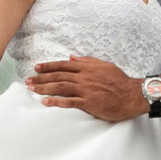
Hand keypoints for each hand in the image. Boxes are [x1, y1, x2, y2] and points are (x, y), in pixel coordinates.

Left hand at [25, 55, 146, 120]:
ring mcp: (86, 90)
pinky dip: (56, 101)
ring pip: (60, 87)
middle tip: (28, 81)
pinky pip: (69, 102)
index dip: (48, 66)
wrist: (132, 95)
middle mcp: (84, 77)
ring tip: (32, 89)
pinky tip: (45, 101)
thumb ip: (87, 61)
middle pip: (58, 76)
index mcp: (87, 67)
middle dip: (41, 78)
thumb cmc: (119, 81)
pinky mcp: (89, 102)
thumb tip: (72, 57)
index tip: (36, 68)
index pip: (63, 65)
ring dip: (44, 88)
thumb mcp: (104, 66)